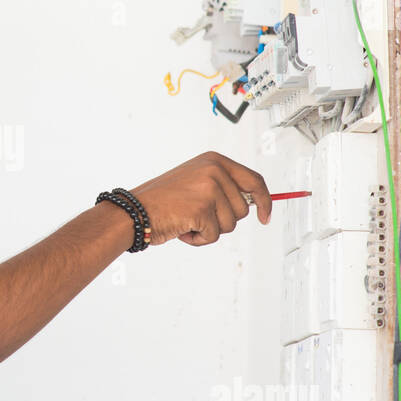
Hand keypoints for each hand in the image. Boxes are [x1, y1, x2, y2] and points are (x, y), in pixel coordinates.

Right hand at [129, 151, 271, 245]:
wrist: (134, 211)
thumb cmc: (162, 201)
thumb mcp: (196, 182)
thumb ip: (223, 187)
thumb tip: (255, 203)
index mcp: (215, 161)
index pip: (254, 181)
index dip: (264, 201)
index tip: (266, 217)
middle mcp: (215, 171)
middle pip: (243, 209)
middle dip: (223, 220)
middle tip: (197, 216)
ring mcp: (209, 189)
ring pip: (230, 225)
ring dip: (210, 230)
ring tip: (187, 221)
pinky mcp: (202, 209)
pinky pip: (214, 235)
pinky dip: (199, 239)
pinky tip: (182, 229)